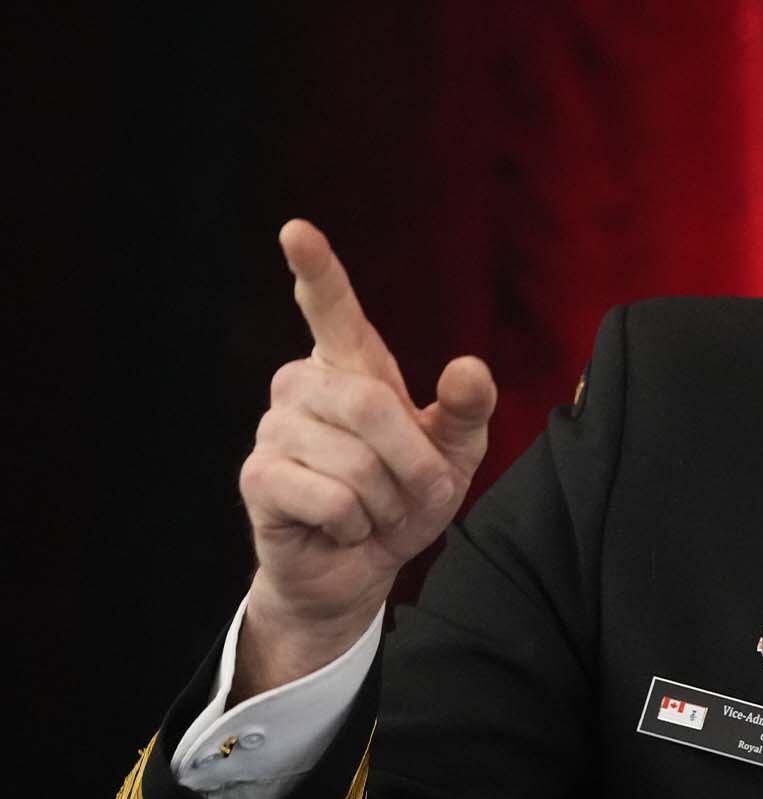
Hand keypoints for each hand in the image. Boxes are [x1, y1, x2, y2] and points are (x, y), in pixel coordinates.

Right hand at [232, 220, 495, 699]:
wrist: (360, 568)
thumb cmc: (405, 497)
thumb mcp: (454, 452)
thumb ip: (468, 409)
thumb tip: (468, 366)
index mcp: (352, 368)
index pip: (333, 310)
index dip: (316, 270)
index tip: (296, 230)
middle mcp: (304, 385)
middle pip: (371, 404)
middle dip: (412, 462)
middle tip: (417, 492)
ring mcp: (274, 428)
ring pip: (355, 460)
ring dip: (387, 500)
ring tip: (374, 511)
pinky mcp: (258, 477)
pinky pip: (332, 497)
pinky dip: (356, 523)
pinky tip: (342, 527)